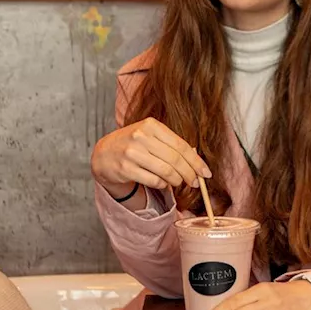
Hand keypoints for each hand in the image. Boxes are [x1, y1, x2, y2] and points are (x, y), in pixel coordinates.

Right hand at [90, 117, 211, 198]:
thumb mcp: (150, 136)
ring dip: (177, 180)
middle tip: (196, 183)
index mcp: (151, 125)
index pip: (181, 145)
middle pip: (175, 159)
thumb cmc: (133, 144)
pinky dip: (162, 184)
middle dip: (190, 174)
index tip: (206, 173)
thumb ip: (171, 145)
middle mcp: (141, 136)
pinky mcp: (126, 168)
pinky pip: (153, 180)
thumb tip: (196, 161)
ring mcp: (132, 152)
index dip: (196, 161)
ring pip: (166, 171)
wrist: (104, 154)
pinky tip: (163, 183)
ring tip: (178, 182)